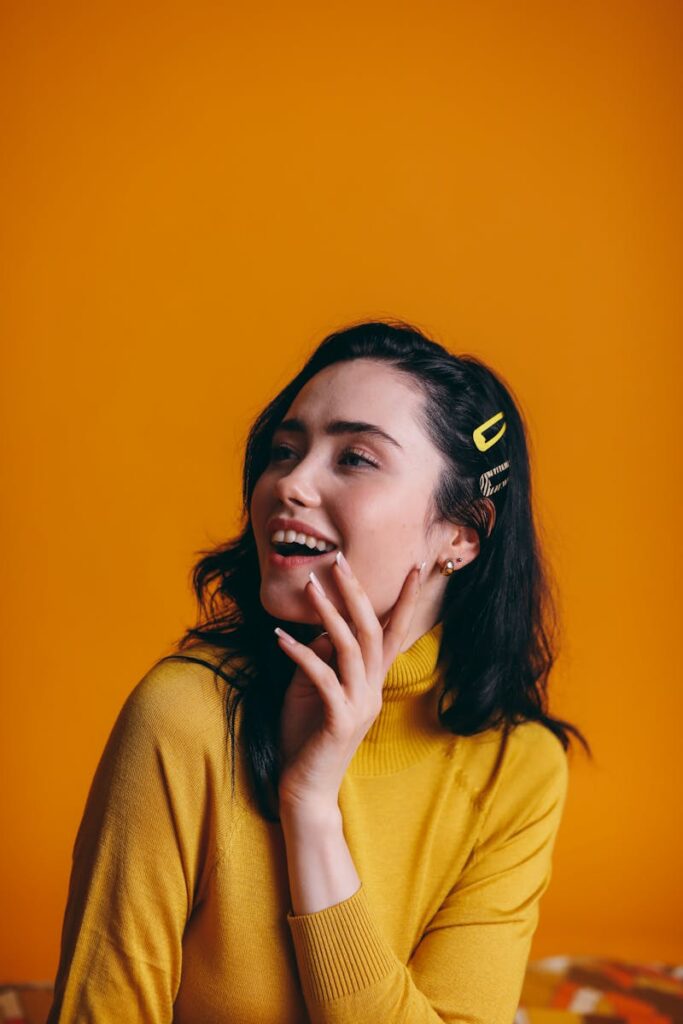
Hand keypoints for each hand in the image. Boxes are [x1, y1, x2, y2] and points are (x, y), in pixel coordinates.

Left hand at [275, 554, 423, 812]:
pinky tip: (280, 638)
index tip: (415, 568)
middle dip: (359, 593)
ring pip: (352, 650)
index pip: (392, 633)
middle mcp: (372, 690)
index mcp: (371, 682)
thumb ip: (322, 659)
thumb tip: (324, 627)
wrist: (305, 791)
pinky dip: (302, 654)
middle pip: (374, 632)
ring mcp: (359, 706)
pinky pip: (323, 678)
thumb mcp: (312, 689)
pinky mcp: (339, 722)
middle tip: (341, 561)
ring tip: (312, 585)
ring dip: (330, 614)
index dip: (405, 600)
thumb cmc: (306, 738)